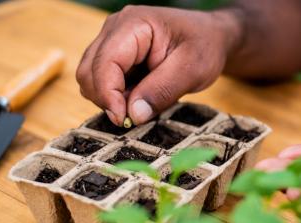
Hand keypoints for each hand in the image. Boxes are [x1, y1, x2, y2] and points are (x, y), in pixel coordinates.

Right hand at [76, 5, 240, 125]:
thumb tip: (133, 115)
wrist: (211, 37)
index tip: (124, 120)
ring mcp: (111, 41)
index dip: (108, 95)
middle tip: (137, 115)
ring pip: (91, 79)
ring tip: (144, 102)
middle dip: (107, 99)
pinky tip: (140, 97)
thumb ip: (162, 91)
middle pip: (89, 72)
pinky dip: (116, 97)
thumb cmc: (204, 46)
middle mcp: (115, 30)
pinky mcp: (114, 56)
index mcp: (133, 24)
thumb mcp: (192, 70)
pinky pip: (102, 82)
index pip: (104, 63)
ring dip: (111, 99)